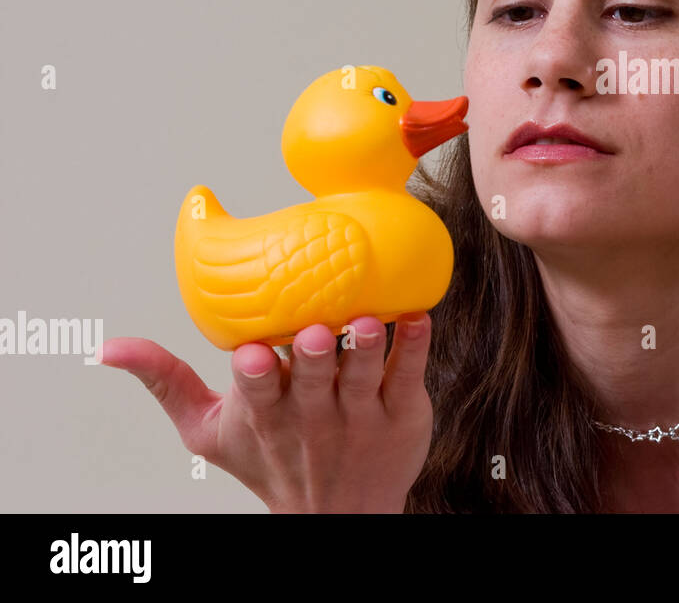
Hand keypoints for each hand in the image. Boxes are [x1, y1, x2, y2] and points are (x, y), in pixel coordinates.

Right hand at [100, 313, 432, 512]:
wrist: (336, 514)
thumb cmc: (268, 458)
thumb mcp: (206, 430)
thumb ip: (164, 382)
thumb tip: (109, 347)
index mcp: (265, 414)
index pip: (257, 391)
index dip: (256, 374)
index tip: (254, 354)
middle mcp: (314, 415)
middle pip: (314, 377)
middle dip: (313, 354)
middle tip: (315, 331)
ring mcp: (361, 414)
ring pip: (365, 373)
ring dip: (366, 345)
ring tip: (366, 321)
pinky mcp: (403, 412)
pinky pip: (410, 374)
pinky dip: (415, 346)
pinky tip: (417, 317)